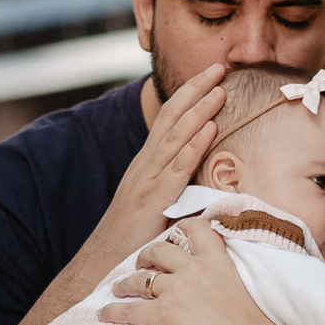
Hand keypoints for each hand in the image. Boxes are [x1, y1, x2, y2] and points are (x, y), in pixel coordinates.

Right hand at [102, 65, 226, 253]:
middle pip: (171, 116)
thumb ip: (178, 184)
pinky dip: (195, 144)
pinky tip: (211, 128)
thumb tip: (211, 176)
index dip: (190, 94)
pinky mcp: (153, 198)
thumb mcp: (157, 201)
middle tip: (219, 65)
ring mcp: (148, 178)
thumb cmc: (135, 234)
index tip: (212, 75)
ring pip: (176, 135)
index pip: (169, 117)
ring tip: (220, 89)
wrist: (104, 259)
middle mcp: (146, 162)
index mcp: (148, 161)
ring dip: (200, 109)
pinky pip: (177, 166)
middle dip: (196, 89)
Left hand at [103, 217, 278, 324]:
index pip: (197, 228)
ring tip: (119, 289)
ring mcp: (177, 290)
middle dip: (146, 255)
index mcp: (218, 262)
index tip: (174, 232)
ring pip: (140, 279)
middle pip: (159, 249)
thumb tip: (226, 292)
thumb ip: (229, 283)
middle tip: (142, 264)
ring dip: (125, 283)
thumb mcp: (246, 293)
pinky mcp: (163, 314)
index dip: (182, 227)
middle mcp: (195, 269)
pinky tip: (105, 314)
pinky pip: (130, 310)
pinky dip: (113, 311)